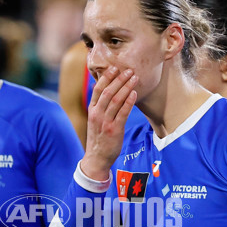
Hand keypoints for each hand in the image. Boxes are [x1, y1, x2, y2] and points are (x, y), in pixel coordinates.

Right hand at [81, 66, 137, 180]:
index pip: (97, 90)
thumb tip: (107, 91)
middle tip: (128, 70)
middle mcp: (97, 114)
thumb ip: (100, 107)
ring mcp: (105, 122)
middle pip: (108, 92)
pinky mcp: (114, 130)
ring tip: (134, 78)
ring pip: (116, 100)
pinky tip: (134, 93)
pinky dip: (129, 102)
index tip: (114, 68)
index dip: (106, 77)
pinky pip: (123, 113)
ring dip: (126, 87)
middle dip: (119, 79)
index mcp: (92, 110)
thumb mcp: (95, 120)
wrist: (96, 158)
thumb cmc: (99, 138)